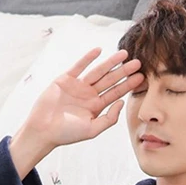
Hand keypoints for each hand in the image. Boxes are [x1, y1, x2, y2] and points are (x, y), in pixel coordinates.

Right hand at [14, 48, 142, 155]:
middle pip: (110, 80)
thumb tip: (122, 102)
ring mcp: (78, 86)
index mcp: (96, 107)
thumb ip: (109, 118)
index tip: (142, 77)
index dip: (129, 85)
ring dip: (110, 62)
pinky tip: (99, 50)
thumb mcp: (92, 129)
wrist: (44, 129)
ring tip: (124, 54)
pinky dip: (88, 58)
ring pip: (97, 71)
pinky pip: (79, 66)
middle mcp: (89, 95)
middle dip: (124, 71)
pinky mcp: (65, 79)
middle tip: (138, 63)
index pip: (116, 93)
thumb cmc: (67, 133)